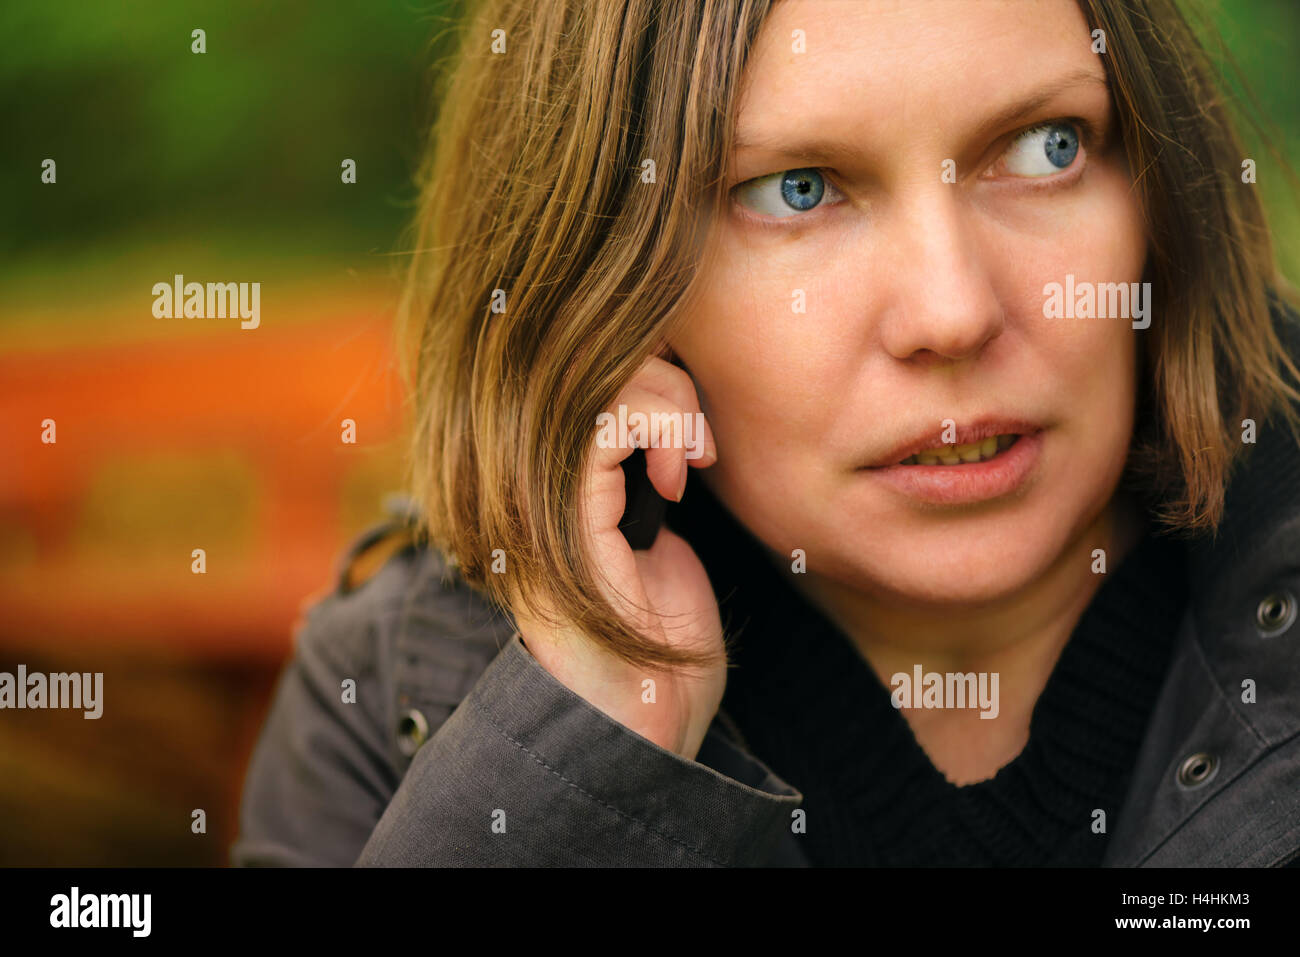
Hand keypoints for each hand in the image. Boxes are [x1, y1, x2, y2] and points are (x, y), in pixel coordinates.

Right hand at [511, 355, 725, 760]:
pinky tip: (676, 476)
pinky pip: (609, 415)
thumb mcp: (654, 540)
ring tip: (688, 463)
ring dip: (668, 404)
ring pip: (599, 378)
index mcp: (545, 485)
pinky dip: (662, 423)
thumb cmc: (660, 646)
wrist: (647, 717)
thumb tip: (656, 408)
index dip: (646, 382)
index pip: (578, 379)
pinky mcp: (563, 506)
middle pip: (583, 363)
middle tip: (697, 448)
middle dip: (663, 382)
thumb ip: (637, 473)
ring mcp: (539, 491)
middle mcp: (528, 479)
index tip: (692, 445)